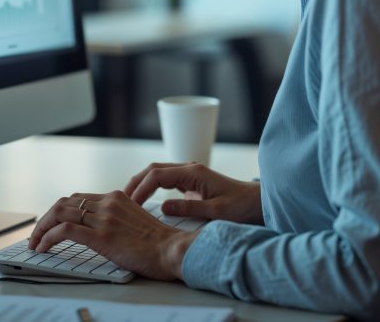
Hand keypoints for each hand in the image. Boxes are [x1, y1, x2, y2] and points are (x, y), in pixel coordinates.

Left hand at [27, 190, 198, 280]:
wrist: (172, 250)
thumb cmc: (158, 243)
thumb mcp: (135, 220)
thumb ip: (117, 217)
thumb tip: (97, 228)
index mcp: (116, 197)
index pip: (78, 198)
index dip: (59, 211)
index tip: (51, 224)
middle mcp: (108, 203)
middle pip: (64, 203)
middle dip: (45, 218)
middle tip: (37, 234)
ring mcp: (104, 218)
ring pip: (60, 213)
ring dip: (41, 228)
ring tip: (35, 242)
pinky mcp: (101, 236)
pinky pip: (64, 231)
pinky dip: (48, 238)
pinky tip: (43, 248)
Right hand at [124, 162, 262, 224]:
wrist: (258, 203)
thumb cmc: (241, 207)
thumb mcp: (216, 211)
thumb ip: (189, 208)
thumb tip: (163, 208)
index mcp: (193, 172)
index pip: (157, 174)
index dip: (141, 188)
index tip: (131, 204)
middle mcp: (189, 169)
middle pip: (153, 169)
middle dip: (136, 182)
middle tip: (121, 200)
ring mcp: (190, 175)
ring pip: (158, 173)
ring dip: (142, 184)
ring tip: (128, 200)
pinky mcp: (191, 184)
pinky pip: (165, 182)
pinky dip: (151, 188)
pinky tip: (145, 201)